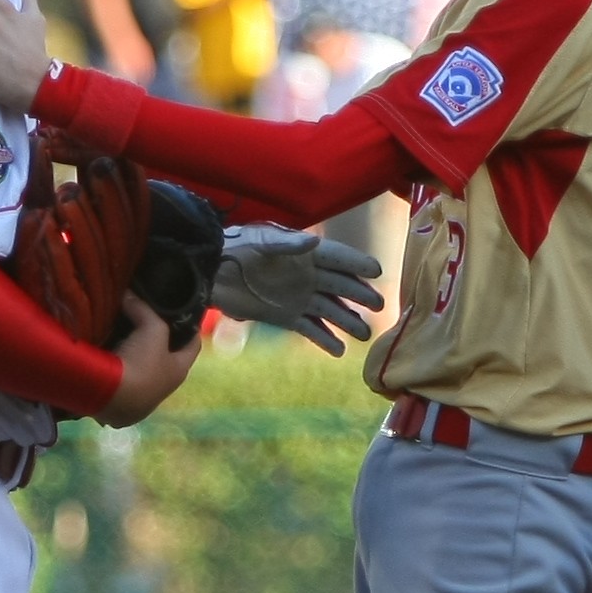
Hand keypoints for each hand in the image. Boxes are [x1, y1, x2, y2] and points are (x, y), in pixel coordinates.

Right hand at [95, 294, 199, 425]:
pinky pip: (120, 381)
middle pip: (165, 360)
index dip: (191, 330)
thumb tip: (129, 295)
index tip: (185, 316)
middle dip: (157, 343)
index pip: (193, 346)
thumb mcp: (151, 329)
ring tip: (122, 335)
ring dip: (134, 357)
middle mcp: (163, 388)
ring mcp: (140, 399)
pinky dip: (116, 369)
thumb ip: (143, 310)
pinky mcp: (119, 405)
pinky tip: (106, 354)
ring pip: (140, 372)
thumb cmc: (142, 364)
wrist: (109, 396)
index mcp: (179, 370)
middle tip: (146, 322)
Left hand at [209, 223, 386, 351]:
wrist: (212, 271)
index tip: (377, 272)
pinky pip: (311, 329)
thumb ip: (288, 243)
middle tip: (379, 306)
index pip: (339, 259)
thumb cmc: (237, 247)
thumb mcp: (262, 242)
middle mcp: (307, 276)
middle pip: (340, 287)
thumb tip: (314, 241)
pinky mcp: (285, 316)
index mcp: (305, 254)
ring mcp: (298, 298)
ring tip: (365, 335)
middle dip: (360, 295)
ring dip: (347, 322)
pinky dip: (324, 339)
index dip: (357, 263)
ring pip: (330, 311)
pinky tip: (339, 351)